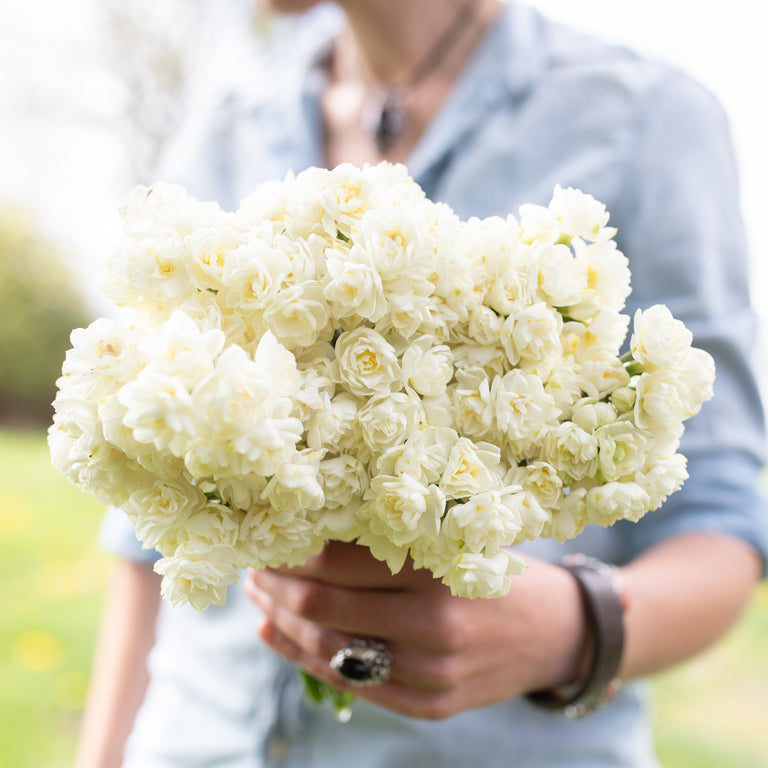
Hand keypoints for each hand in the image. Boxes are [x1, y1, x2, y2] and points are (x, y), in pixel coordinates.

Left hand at [245, 541, 587, 719]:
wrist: (558, 633)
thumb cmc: (500, 570)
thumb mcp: (457, 539)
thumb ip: (395, 537)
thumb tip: (313, 526)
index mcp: (439, 570)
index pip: (340, 558)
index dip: (292, 546)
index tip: (267, 529)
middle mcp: (433, 625)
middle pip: (323, 605)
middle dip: (274, 583)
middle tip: (252, 562)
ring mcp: (432, 673)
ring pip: (329, 648)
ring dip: (282, 619)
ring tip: (259, 595)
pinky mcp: (431, 705)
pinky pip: (352, 683)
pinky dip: (305, 657)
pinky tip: (277, 634)